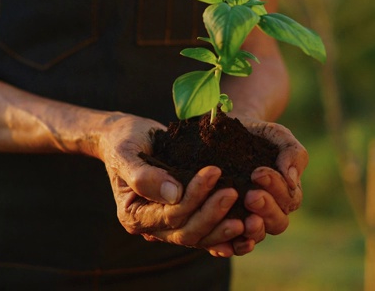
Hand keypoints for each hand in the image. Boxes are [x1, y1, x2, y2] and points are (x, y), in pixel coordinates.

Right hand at [97, 114, 244, 252]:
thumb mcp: (126, 152)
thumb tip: (174, 194)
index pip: (169, 215)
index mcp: (133, 215)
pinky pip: (208, 233)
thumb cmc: (124, 140)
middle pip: (187, 232)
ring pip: (201, 237)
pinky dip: (228, 233)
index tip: (215, 172)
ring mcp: (169, 225)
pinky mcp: (185, 217)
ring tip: (250, 215)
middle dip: (213, 214)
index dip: (194, 198)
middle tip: (235, 192)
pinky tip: (248, 226)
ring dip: (225, 229)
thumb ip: (143, 175)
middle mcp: (151, 227)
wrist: (128, 137)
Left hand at [229, 116, 308, 254]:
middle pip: (277, 221)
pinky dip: (233, 244)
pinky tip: (226, 239)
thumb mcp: (276, 136)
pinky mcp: (228, 224)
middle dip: (266, 209)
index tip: (258, 172)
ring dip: (253, 230)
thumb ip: (292, 153)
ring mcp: (249, 218)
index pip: (288, 198)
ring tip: (243, 219)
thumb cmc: (257, 135)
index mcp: (286, 192)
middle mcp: (270, 209)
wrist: (225, 132)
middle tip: (251, 195)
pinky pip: (233, 242)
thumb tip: (292, 180)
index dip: (275, 187)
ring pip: (258, 234)